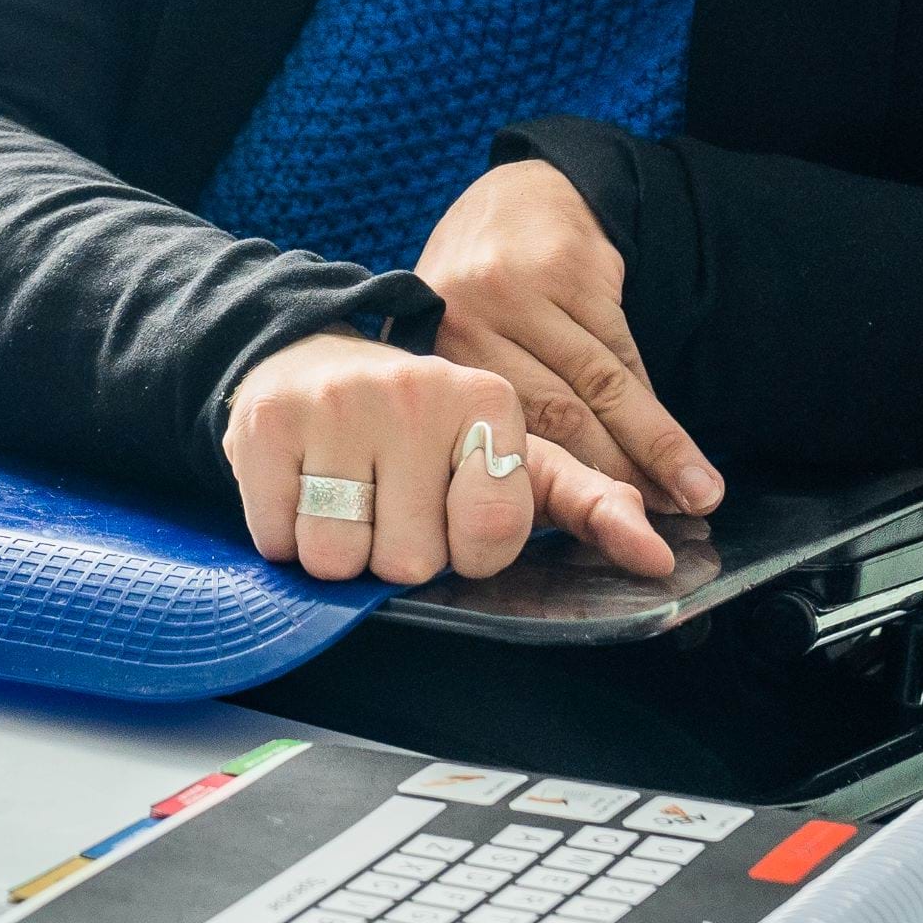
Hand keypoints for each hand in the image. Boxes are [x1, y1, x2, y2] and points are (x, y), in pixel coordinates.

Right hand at [221, 332, 670, 584]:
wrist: (304, 361)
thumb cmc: (418, 429)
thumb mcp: (504, 451)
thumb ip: (581, 499)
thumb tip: (658, 554)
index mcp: (488, 399)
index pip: (490, 538)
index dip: (467, 549)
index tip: (453, 512)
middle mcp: (416, 392)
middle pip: (410, 561)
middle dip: (397, 551)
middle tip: (392, 502)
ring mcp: (336, 404)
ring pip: (338, 559)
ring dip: (337, 550)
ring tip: (345, 495)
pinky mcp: (264, 424)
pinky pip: (279, 540)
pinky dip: (283, 535)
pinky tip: (300, 487)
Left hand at [417, 161, 723, 514]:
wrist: (520, 195)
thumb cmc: (484, 294)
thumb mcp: (462, 347)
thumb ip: (481, 418)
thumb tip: (527, 514)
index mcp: (432, 354)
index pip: (493, 435)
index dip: (550, 493)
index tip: (591, 533)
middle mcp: (470, 317)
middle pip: (553, 416)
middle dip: (612, 479)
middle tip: (656, 531)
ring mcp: (523, 290)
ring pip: (601, 387)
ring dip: (654, 450)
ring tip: (696, 498)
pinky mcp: (575, 270)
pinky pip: (624, 351)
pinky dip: (656, 407)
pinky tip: (681, 448)